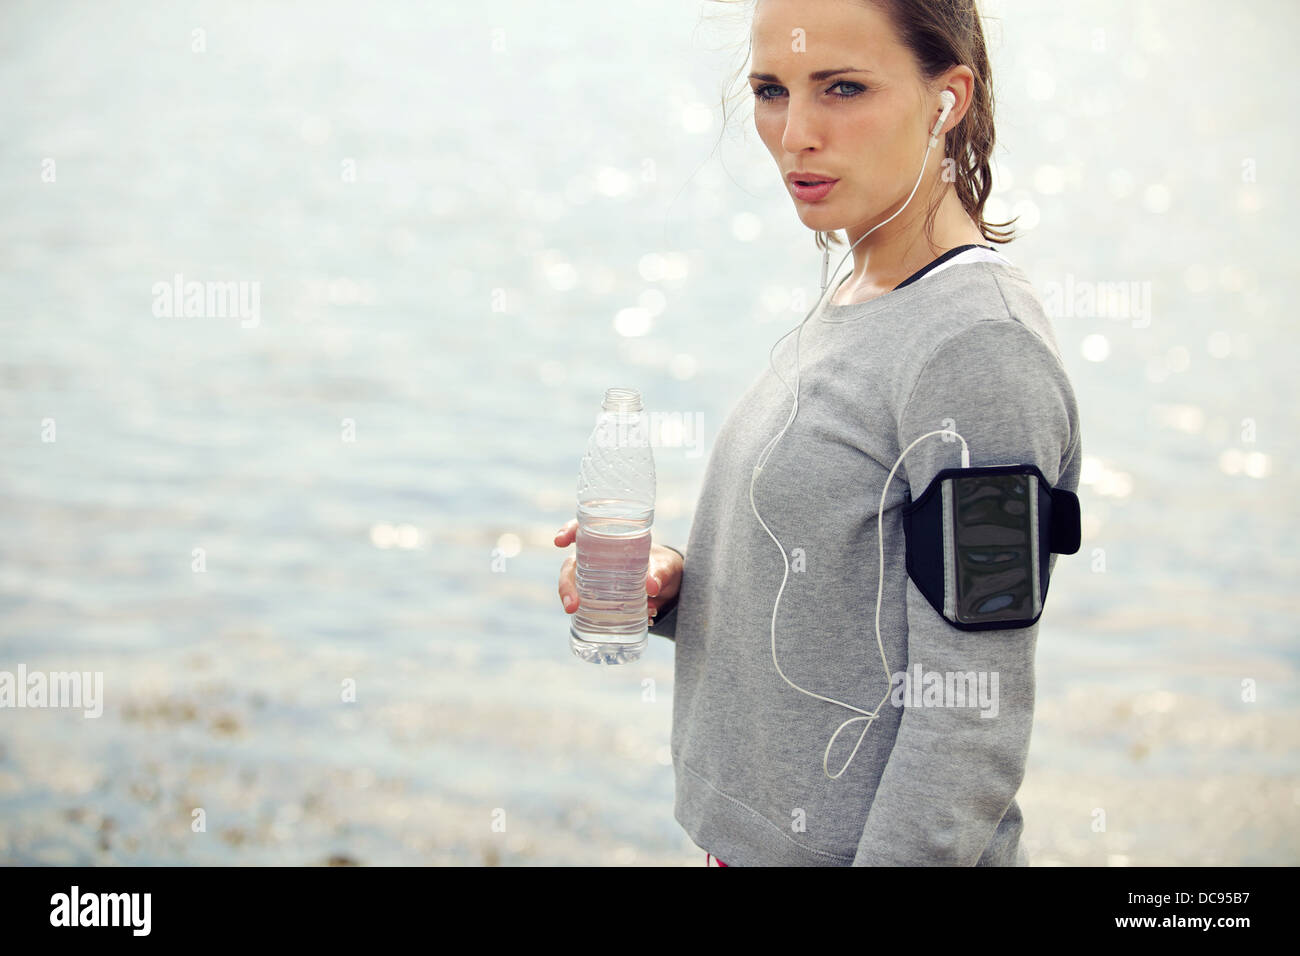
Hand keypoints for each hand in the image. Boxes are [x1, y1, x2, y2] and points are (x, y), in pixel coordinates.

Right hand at [554, 519, 683, 620]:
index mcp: (612, 540)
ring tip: (573, 610)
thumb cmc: (665, 566)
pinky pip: (587, 603)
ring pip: (575, 584)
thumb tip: (652, 587)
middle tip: (570, 599)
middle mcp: (599, 559)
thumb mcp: (666, 566)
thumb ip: (661, 573)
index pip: (585, 531)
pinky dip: (587, 613)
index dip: (568, 531)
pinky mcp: (601, 597)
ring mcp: (597, 579)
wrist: (671, 588)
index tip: (559, 540)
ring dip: (570, 596)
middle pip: (572, 565)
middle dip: (565, 581)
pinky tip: (591, 621)